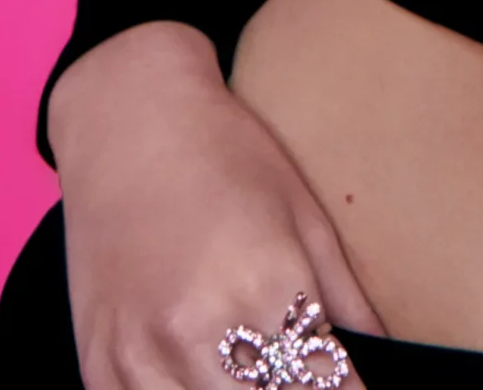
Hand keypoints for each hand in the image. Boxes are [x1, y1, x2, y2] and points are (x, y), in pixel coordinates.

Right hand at [49, 23, 384, 388]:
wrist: (129, 119)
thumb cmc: (227, 153)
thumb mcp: (303, 211)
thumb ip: (346, 294)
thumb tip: (384, 352)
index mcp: (265, 287)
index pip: (324, 385)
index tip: (351, 385)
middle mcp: (200, 331)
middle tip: (301, 374)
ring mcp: (140, 354)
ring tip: (256, 377)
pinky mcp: (98, 365)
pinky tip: (200, 381)